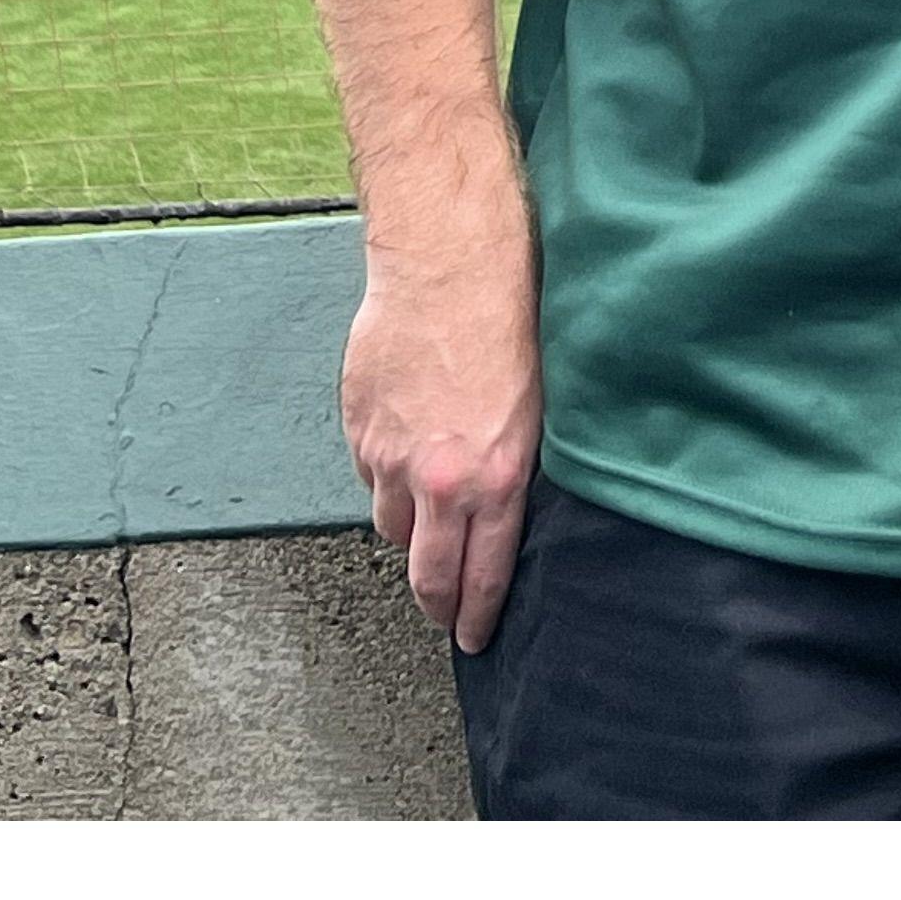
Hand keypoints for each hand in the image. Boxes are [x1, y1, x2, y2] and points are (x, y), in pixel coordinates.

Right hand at [343, 228, 543, 653]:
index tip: (474, 634)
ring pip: (393, 527)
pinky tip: (406, 454)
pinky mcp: (360, 430)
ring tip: (429, 520)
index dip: (477, 614)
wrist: (447, 265)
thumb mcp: (540, 404)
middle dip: (437, 603)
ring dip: (411, 530)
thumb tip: (510, 508)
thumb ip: (516, 468)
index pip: (485, 574)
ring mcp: (392, 457)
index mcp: (496, 477)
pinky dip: (386, 478)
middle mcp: (440, 480)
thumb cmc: (507, 318)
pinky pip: (371, 477)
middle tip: (444, 615)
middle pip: (428, 574)